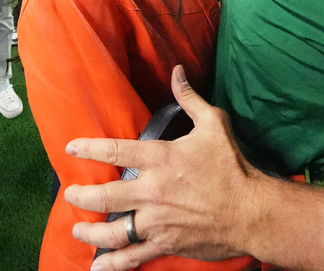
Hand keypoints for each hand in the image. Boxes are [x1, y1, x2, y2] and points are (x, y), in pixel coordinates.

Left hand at [64, 66, 261, 270]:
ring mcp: (157, 221)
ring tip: (78, 229)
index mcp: (160, 158)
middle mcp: (152, 191)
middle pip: (103, 197)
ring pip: (112, 231)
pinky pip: (133, 257)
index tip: (71, 148)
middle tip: (71, 194)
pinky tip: (98, 267)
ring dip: (90, 232)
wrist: (252, 211)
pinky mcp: (166, 243)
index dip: (88, 149)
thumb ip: (189, 98)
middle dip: (81, 196)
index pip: (114, 151)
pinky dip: (113, 264)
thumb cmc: (232, 166)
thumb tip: (177, 72)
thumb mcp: (213, 124)